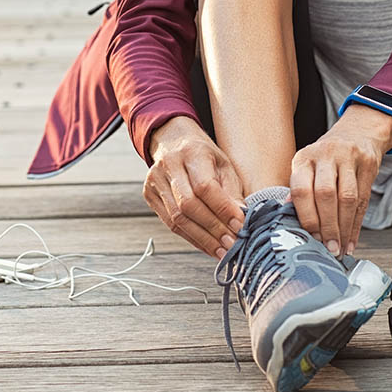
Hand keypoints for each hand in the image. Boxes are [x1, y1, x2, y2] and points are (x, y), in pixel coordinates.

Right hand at [143, 116, 245, 258]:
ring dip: (202, 239)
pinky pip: (170, 223)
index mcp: (191, 152)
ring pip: (177, 218)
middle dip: (213, 229)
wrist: (173, 140)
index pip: (205, 186)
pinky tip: (207, 246)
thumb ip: (232, 191)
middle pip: (188, 205)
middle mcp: (169, 165)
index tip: (240, 226)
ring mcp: (155, 180)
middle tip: (232, 245)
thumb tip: (242, 219)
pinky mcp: (149, 194)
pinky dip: (191, 237)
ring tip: (222, 251)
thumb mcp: (223, 164)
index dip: (222, 209)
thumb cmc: (204, 154)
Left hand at [289, 105, 391, 257]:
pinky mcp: (368, 163)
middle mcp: (325, 154)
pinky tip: (351, 240)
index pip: (301, 189)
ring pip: (347, 198)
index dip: (307, 217)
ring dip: (344, 228)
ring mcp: (348, 157)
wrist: (357, 132)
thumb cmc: (327, 158)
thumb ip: (299, 191)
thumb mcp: (308, 167)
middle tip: (329, 249)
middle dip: (328, 226)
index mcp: (304, 158)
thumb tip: (287, 219)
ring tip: (340, 248)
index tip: (311, 238)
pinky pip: (363, 199)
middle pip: (326, 194)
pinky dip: (356, 225)